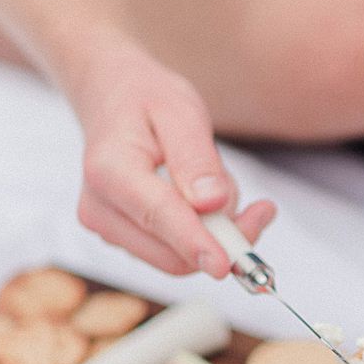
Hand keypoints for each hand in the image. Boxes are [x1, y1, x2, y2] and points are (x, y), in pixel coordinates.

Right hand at [73, 44, 275, 274]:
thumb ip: (196, 158)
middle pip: (171, 253)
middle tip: (263, 209)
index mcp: (109, 170)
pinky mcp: (122, 237)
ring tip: (219, 180)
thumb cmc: (146, 100)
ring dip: (214, 231)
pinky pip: (174, 252)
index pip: (157, 215)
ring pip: (178, 258)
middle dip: (223, 238)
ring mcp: (107, 227)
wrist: (112, 99)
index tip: (224, 264)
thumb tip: (212, 204)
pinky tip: (206, 197)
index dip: (194, 242)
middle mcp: (99, 208)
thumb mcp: (180, 111)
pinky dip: (202, 233)